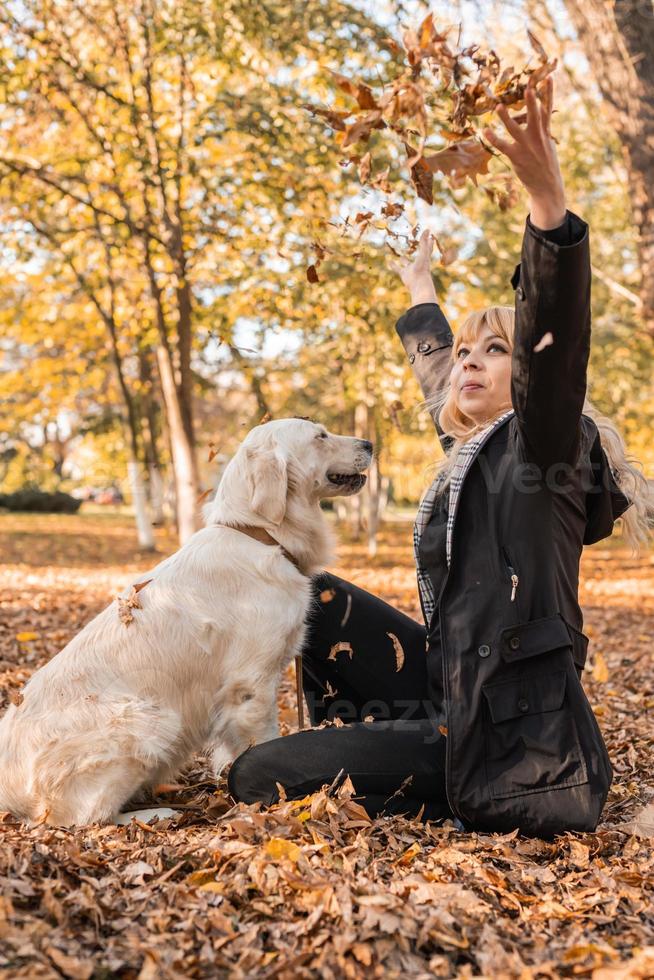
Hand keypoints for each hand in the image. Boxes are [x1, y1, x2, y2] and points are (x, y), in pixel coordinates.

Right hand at [390, 229, 437, 304]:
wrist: (418, 284)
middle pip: (418, 255)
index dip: (428, 242)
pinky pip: (398, 268)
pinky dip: (393, 265)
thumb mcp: (423, 252)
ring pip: (406, 263)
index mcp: (425, 258)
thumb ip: (424, 241)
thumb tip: (428, 229)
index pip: (428, 247)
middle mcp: (419, 263)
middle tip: (416, 244)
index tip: (430, 236)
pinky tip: (389, 262)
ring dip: (404, 260)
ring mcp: (411, 269)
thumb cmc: (422, 268)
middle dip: (418, 251)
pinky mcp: (404, 274)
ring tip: (401, 256)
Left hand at [483, 74, 566, 229]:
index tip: (549, 77)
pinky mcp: (517, 158)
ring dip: (506, 118)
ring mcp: (527, 147)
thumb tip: (542, 119)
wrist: (547, 186)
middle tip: (528, 87)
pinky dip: (493, 138)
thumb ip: (543, 130)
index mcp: (546, 132)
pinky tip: (486, 131)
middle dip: (532, 102)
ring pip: (515, 130)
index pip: (548, 109)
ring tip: (499, 106)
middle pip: (535, 116)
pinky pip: (503, 146)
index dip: (549, 93)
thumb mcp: (548, 145)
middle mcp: (537, 138)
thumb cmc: (547, 164)